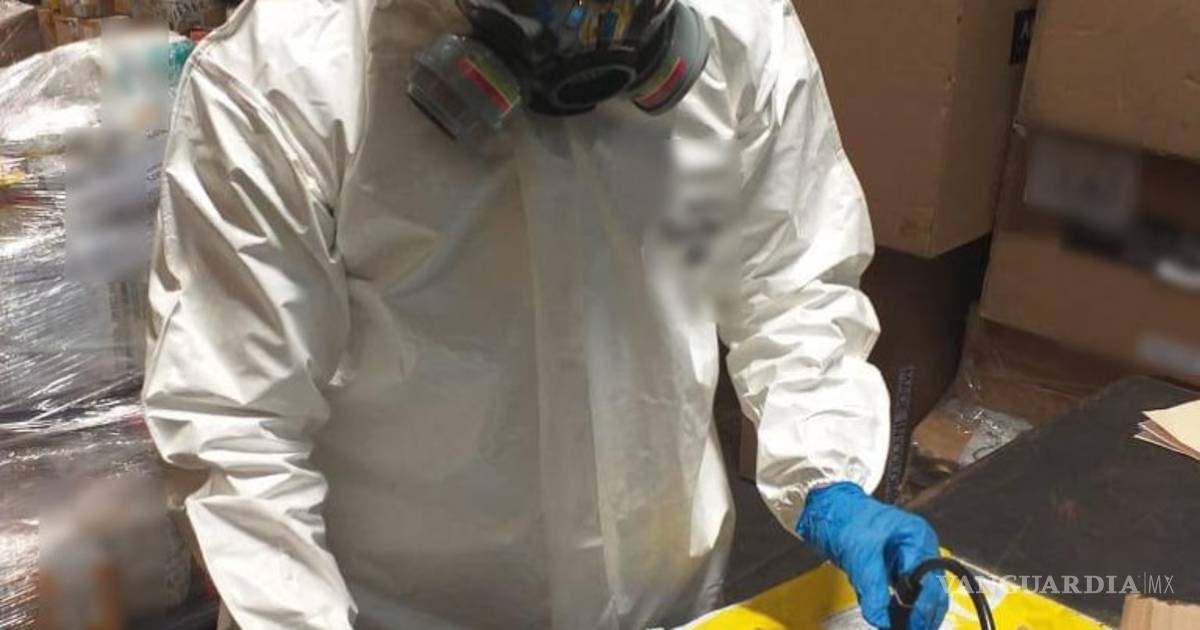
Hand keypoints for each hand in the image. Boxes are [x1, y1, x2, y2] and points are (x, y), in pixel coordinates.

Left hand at [796, 483, 948, 629]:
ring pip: (915, 597)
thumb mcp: (860, 554)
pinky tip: (880, 611)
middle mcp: (918, 549)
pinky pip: (896, 594)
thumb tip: (881, 618)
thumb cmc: (845, 517)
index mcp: (918, 539)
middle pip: (930, 593)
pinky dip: (888, 604)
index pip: (930, 583)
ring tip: (892, 621)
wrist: (826, 508)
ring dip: (903, 611)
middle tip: (905, 627)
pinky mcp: (891, 568)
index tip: (910, 625)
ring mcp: (906, 559)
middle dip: (917, 615)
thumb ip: (872, 588)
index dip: (922, 609)